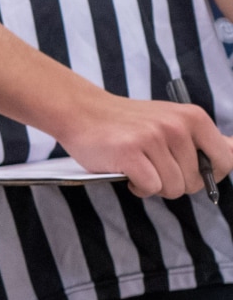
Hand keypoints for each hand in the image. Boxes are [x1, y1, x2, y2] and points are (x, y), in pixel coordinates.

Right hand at [49, 87, 232, 199]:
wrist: (82, 111)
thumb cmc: (128, 122)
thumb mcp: (171, 120)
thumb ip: (203, 137)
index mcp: (193, 118)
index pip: (226, 160)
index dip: (210, 175)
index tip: (189, 172)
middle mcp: (176, 126)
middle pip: (195, 181)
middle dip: (176, 184)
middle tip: (155, 169)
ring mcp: (152, 139)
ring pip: (173, 188)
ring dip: (155, 187)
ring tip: (140, 170)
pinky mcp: (129, 153)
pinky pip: (150, 188)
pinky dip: (139, 188)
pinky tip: (128, 174)